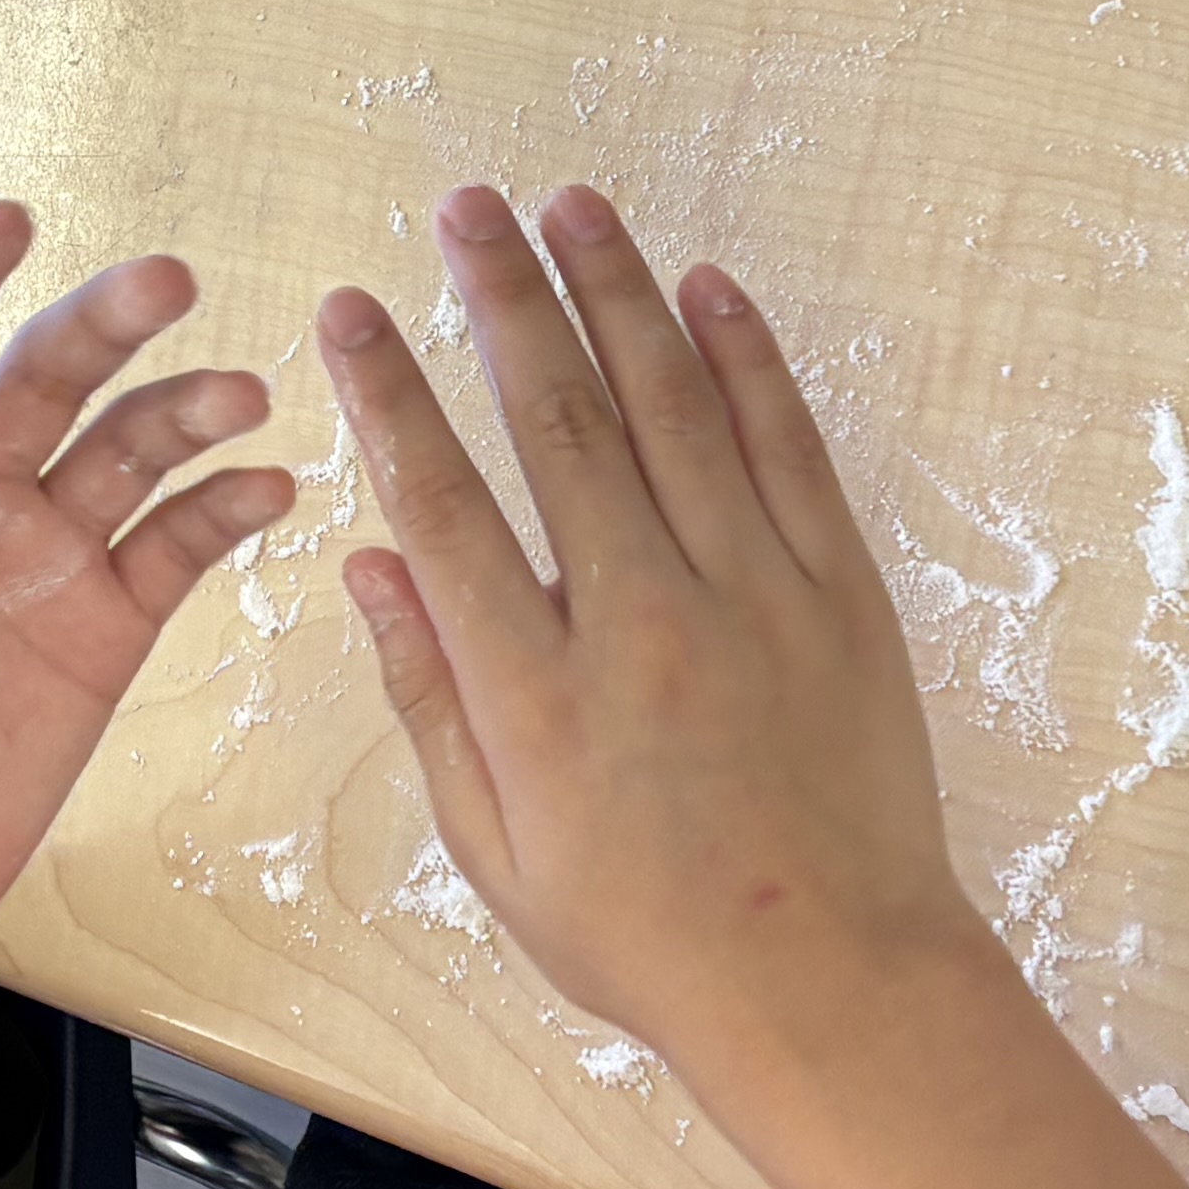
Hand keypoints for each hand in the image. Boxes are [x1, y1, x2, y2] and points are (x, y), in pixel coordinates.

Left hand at [0, 203, 289, 960]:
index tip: (8, 219)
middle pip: (44, 381)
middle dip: (105, 322)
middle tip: (168, 278)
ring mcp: (40, 563)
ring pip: (125, 454)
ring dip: (185, 412)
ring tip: (243, 395)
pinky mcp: (100, 635)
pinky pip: (173, 554)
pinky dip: (223, 514)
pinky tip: (267, 488)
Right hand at [324, 183, 988, 1075]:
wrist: (833, 981)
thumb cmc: (647, 936)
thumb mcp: (497, 851)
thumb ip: (430, 702)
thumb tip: (371, 565)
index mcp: (535, 690)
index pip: (440, 500)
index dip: (386, 392)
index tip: (350, 310)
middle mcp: (637, 618)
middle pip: (554, 416)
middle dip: (502, 295)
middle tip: (465, 206)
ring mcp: (748, 593)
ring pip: (670, 404)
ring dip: (616, 292)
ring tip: (572, 206)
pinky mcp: (837, 591)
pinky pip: (784, 445)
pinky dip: (745, 357)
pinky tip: (703, 289)